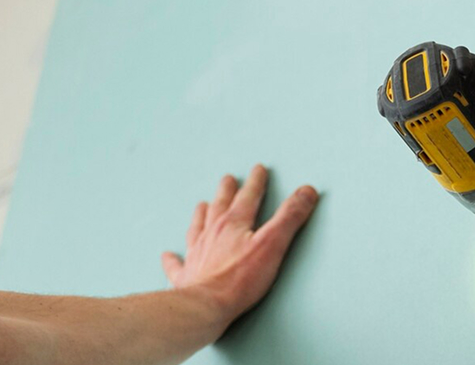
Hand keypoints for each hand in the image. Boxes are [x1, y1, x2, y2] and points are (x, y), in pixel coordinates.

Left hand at [161, 165, 317, 320]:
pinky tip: (168, 254)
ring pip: (198, 226)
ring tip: (202, 204)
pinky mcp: (187, 275)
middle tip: (228, 179)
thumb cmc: (239, 279)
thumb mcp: (273, 244)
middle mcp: (212, 233)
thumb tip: (306, 192)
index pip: (248, 196)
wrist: (206, 305)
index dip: (256, 182)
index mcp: (234, 223)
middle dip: (227, 191)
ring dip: (202, 214)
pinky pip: (177, 263)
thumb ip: (289, 217)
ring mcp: (197, 253)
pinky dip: (173, 259)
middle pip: (220, 206)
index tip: (258, 170)